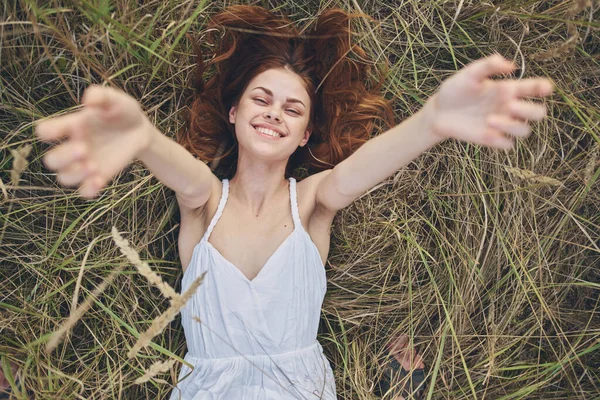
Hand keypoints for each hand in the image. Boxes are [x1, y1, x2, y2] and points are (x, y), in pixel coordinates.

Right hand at [35, 85, 153, 198]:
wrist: (140, 130)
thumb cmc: (122, 111)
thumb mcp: (115, 100)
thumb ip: (102, 96)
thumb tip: (88, 100)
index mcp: (70, 126)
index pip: (45, 131)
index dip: (47, 132)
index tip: (65, 128)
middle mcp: (72, 146)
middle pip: (51, 160)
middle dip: (63, 157)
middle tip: (84, 149)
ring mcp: (84, 164)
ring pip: (63, 178)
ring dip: (74, 175)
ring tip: (94, 166)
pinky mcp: (98, 176)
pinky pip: (84, 191)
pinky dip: (88, 190)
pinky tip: (100, 181)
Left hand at [427, 54, 553, 149]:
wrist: (438, 111)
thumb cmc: (455, 90)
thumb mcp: (469, 74)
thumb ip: (488, 66)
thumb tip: (511, 66)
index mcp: (508, 89)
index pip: (535, 88)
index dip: (544, 88)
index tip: (544, 88)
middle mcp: (509, 107)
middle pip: (538, 113)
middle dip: (530, 110)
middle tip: (509, 105)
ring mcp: (502, 124)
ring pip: (524, 130)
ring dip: (512, 126)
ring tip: (489, 119)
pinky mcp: (491, 139)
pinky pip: (507, 145)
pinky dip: (502, 141)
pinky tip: (487, 133)